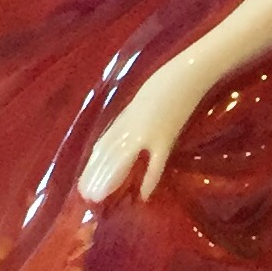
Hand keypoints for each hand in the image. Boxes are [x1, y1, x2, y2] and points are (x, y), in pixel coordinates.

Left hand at [78, 59, 210, 203]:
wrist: (188, 73)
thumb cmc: (167, 80)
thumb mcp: (142, 99)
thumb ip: (131, 117)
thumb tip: (121, 134)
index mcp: (126, 116)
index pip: (103, 144)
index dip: (93, 163)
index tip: (84, 179)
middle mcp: (130, 126)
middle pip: (108, 155)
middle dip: (96, 175)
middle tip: (86, 196)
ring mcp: (147, 133)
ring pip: (122, 160)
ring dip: (110, 179)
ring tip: (99, 197)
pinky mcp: (166, 137)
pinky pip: (156, 162)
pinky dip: (150, 178)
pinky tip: (143, 195)